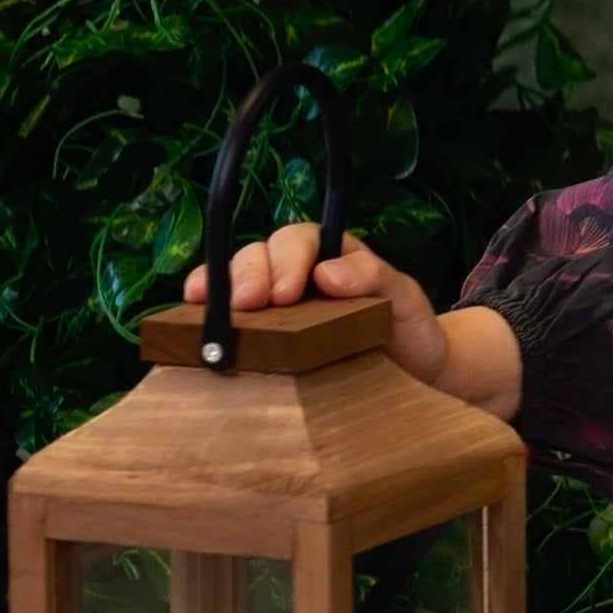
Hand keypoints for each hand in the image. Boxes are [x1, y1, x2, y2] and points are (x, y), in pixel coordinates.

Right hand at [182, 223, 522, 419]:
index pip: (300, 241)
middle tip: (247, 305)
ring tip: (208, 308)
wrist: (417, 371)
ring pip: (239, 277)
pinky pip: (230, 312)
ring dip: (221, 288)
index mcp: (332, 255)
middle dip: (249, 275)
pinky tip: (195, 317)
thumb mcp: (405, 297)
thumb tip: (327, 273)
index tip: (284, 293)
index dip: (286, 261)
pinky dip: (210, 311)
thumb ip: (375, 277)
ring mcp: (278, 303)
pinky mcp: (265, 334)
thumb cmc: (411, 327)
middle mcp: (300, 272)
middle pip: (261, 254)